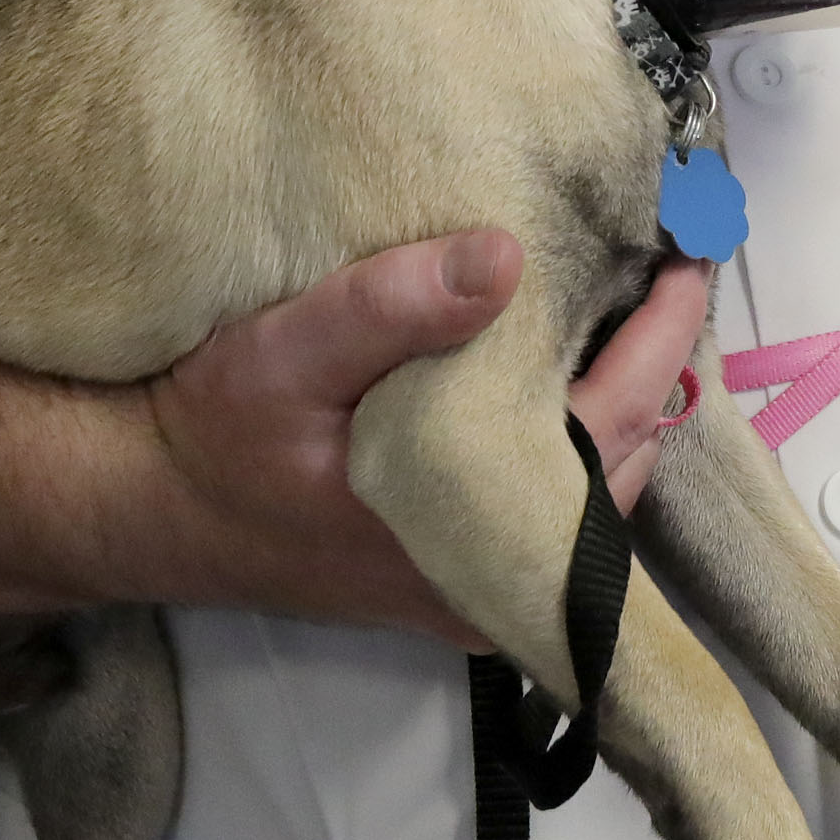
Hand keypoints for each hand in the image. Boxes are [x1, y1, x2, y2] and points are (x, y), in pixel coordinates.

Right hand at [143, 232, 712, 643]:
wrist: (152, 509)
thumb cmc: (216, 433)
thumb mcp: (286, 352)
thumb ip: (389, 307)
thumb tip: (505, 259)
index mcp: (469, 517)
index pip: (617, 420)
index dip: (662, 335)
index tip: (687, 255)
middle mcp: (491, 572)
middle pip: (627, 461)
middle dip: (657, 365)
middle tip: (666, 270)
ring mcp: (479, 585)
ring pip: (598, 492)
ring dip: (622, 400)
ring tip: (629, 309)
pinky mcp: (457, 578)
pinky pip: (555, 510)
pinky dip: (579, 440)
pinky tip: (566, 374)